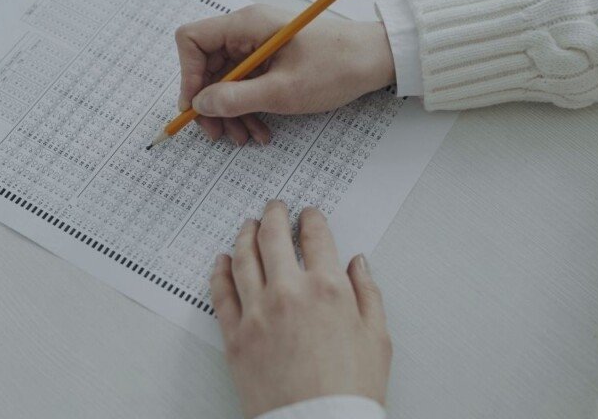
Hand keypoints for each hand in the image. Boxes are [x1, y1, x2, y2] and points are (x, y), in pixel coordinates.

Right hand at [175, 4, 394, 144]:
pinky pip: (248, 84)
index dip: (188, 75)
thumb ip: (237, 98)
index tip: (197, 108)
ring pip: (227, 80)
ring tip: (245, 138)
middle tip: (218, 134)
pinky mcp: (272, 59)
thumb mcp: (283, 91)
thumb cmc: (336, 67)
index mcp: (247, 25)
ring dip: (231, 111)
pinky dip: (249, 108)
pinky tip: (261, 130)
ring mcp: (260, 45)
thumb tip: (200, 105)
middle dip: (211, 103)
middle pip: (207, 65)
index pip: (192, 40)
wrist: (376, 60)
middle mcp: (248, 30)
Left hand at [211, 200, 391, 417]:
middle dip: (275, 215)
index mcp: (328, 289)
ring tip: (248, 225)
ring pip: (243, 258)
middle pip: (273, 237)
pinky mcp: (236, 336)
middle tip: (276, 207)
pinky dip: (219, 271)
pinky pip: (221, 293)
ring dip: (245, 234)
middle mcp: (289, 293)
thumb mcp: (378, 339)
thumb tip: (358, 264)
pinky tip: (222, 260)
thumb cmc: (350, 391)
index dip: (312, 219)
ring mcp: (258, 313)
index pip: (316, 237)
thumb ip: (368, 293)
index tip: (309, 215)